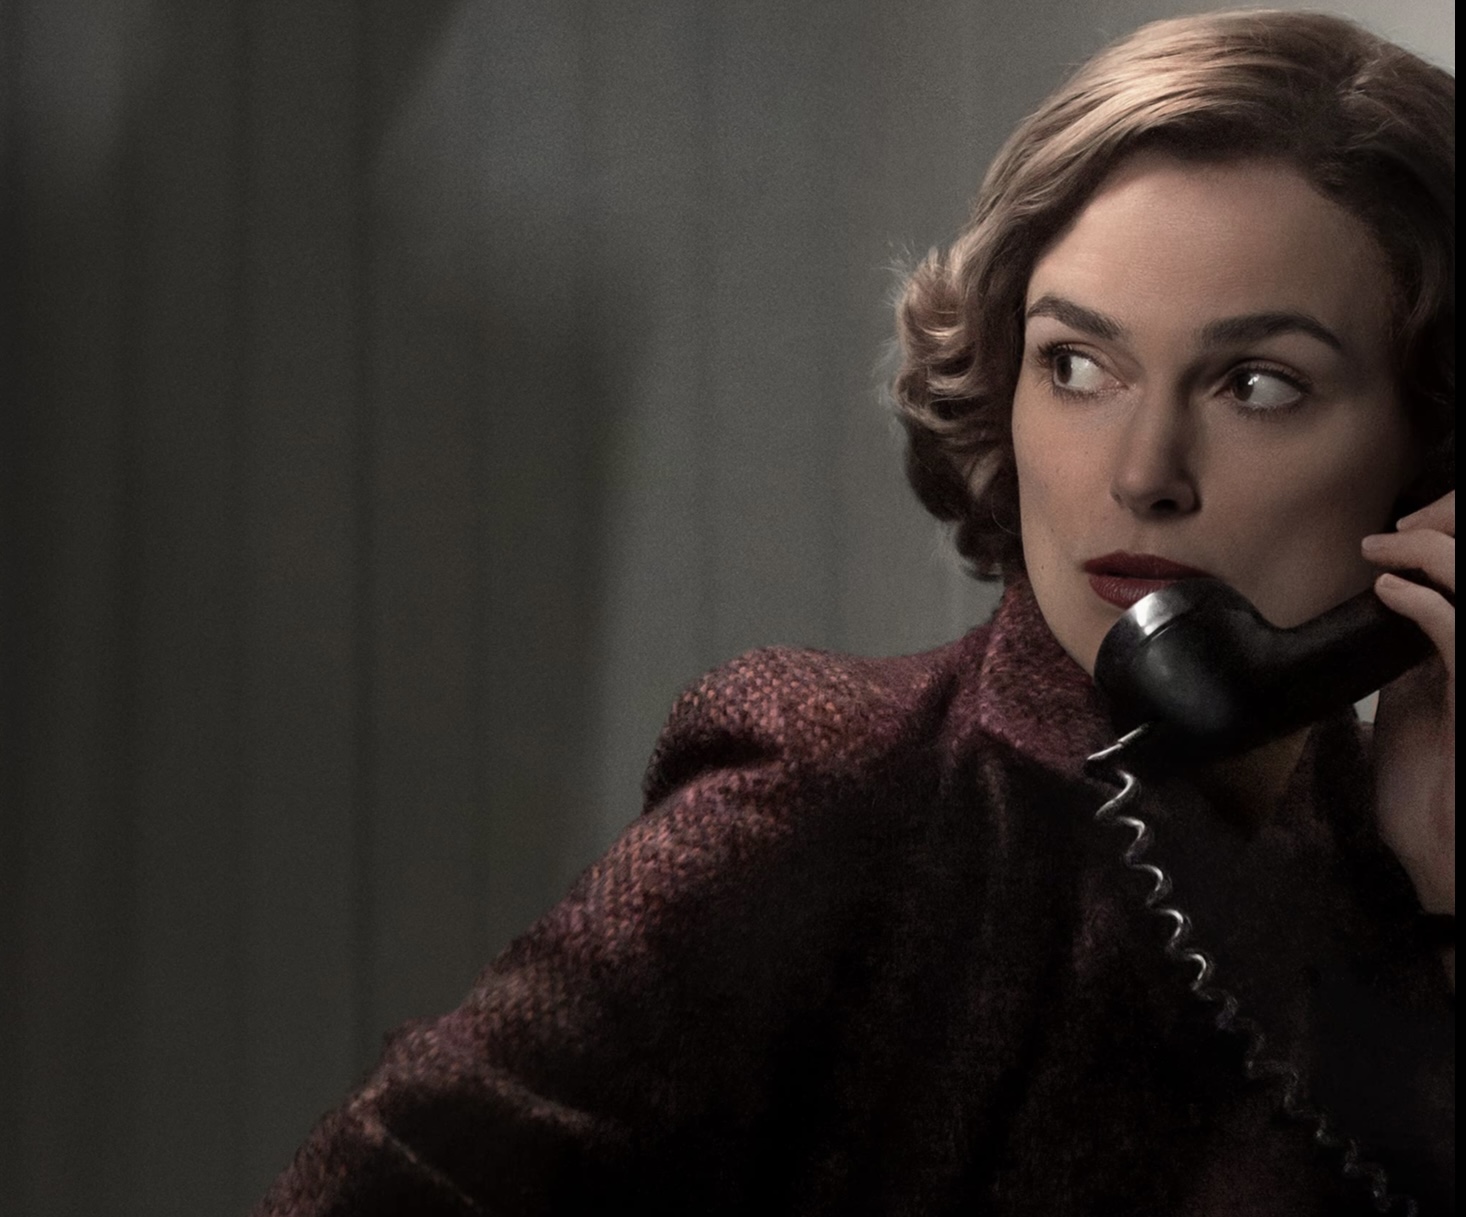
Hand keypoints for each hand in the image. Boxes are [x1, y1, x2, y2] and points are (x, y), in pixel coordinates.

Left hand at [1363, 490, 1454, 913]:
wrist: (1449, 872)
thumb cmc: (1434, 808)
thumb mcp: (1416, 721)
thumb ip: (1416, 672)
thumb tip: (1397, 620)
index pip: (1465, 592)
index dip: (1441, 555)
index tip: (1395, 546)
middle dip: (1443, 538)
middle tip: (1389, 534)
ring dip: (1432, 555)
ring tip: (1385, 547)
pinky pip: (1456, 627)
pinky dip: (1420, 601)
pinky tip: (1389, 593)